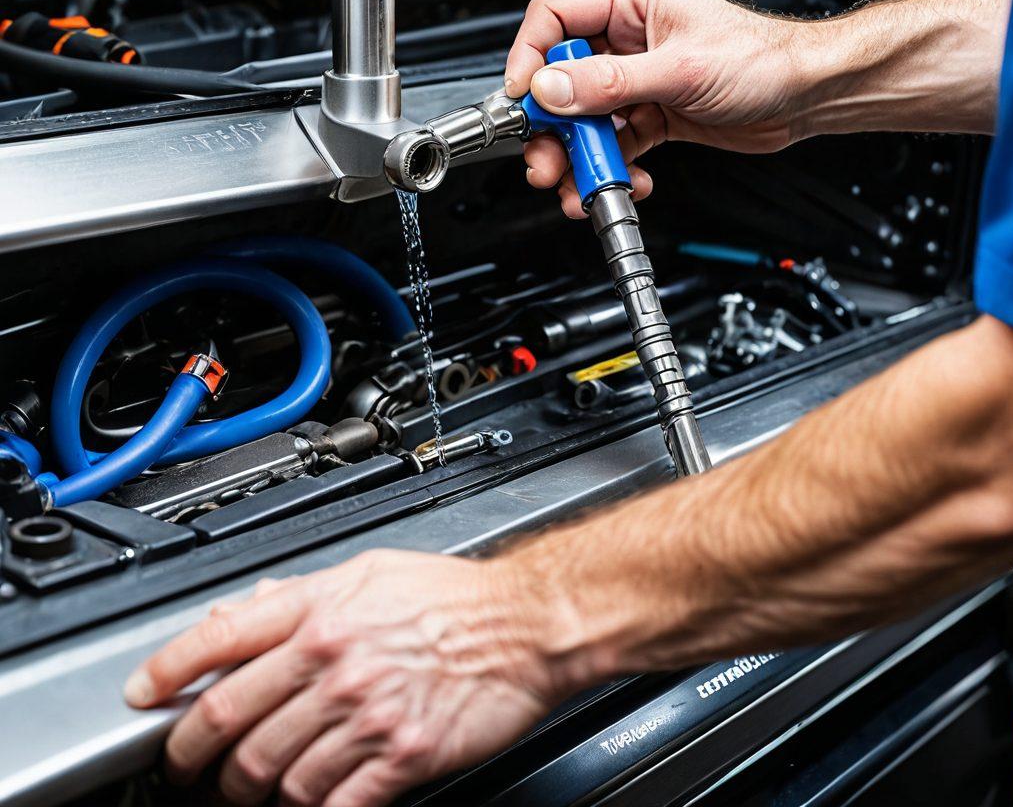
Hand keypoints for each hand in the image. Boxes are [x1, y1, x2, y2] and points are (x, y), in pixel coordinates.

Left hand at [124, 550, 566, 806]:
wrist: (524, 624)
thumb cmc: (454, 596)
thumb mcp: (371, 571)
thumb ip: (302, 593)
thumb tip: (247, 608)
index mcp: (321, 608)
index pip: (217, 639)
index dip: (166, 672)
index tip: (144, 696)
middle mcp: (332, 659)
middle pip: (228, 721)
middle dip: (191, 756)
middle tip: (187, 768)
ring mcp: (364, 711)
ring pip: (271, 773)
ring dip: (250, 792)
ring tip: (248, 790)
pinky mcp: (399, 756)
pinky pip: (331, 802)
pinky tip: (307, 804)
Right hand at [505, 0, 808, 217]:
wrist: (805, 96)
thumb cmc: (762, 60)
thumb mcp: (680, 70)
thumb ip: (609, 83)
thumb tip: (551, 88)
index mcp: (632, 3)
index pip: (556, 19)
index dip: (530, 57)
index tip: (524, 97)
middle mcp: (629, 38)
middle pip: (563, 79)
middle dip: (552, 125)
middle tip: (546, 157)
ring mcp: (638, 79)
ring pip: (586, 119)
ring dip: (580, 155)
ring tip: (580, 182)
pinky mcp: (650, 113)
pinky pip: (615, 143)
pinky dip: (612, 166)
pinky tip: (625, 179)